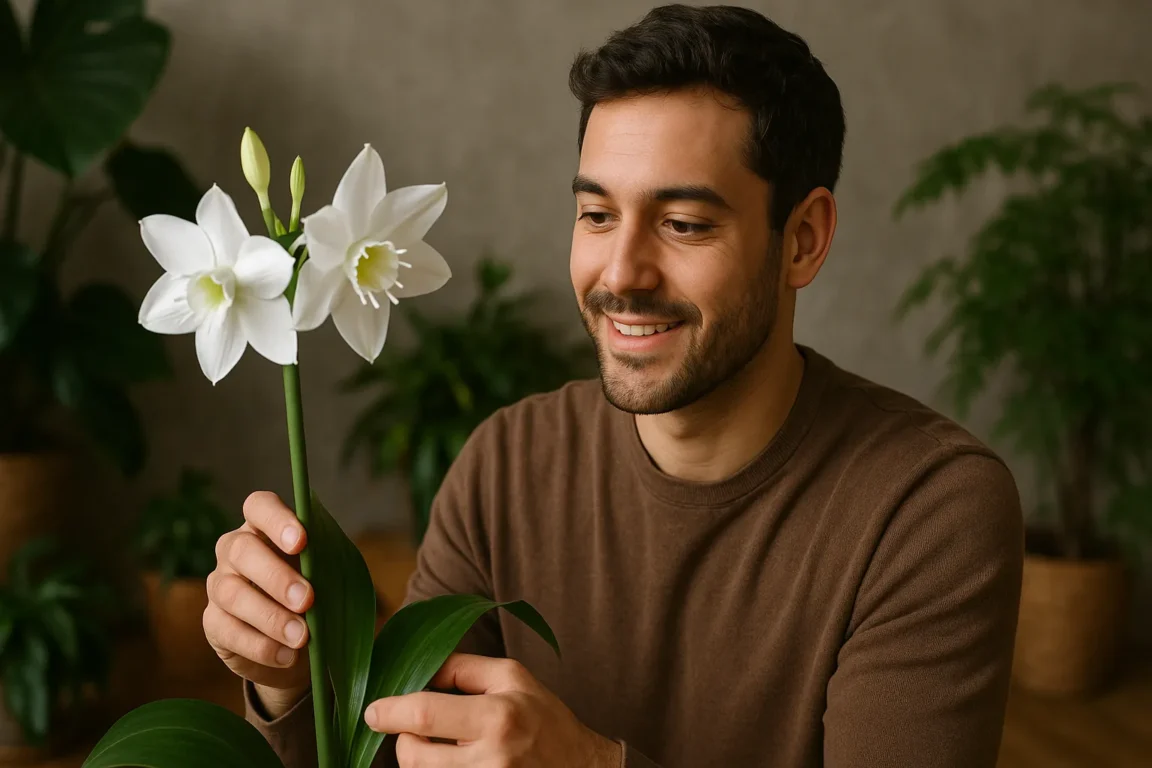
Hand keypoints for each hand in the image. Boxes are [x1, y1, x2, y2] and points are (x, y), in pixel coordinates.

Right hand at [204, 491, 313, 717]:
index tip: (302, 542)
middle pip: (242, 550)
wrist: (298, 642)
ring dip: (270, 616)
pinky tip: (288, 656)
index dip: (277, 520)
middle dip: (277, 576)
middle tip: (308, 600)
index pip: (259, 506)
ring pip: (232, 593)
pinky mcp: (213, 622)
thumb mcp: (328, 574)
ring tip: (302, 636)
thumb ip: (326, 565)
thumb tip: (328, 573)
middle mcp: (234, 549)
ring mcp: (219, 585)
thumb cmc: (317, 593)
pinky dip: (261, 646)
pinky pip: (228, 631)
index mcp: (264, 526)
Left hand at [365, 654, 620, 767]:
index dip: (389, 712)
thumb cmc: (545, 719)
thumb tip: (420, 666)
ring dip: (421, 761)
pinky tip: (455, 762)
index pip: (424, 715)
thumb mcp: (513, 678)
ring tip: (444, 749)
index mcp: (498, 717)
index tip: (373, 711)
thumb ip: (464, 668)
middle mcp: (491, 759)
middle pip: (414, 756)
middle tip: (415, 732)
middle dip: (404, 741)